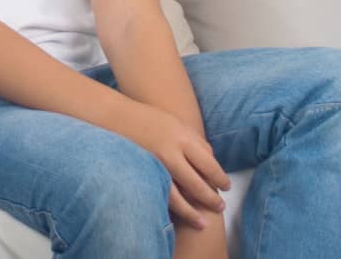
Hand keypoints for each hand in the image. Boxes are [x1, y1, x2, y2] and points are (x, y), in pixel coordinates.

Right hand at [123, 104, 229, 228]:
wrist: (114, 117)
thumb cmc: (148, 118)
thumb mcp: (176, 122)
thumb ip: (195, 140)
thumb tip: (212, 160)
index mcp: (182, 138)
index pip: (208, 164)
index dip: (220, 178)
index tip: (226, 186)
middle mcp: (170, 153)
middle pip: (197, 183)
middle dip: (210, 198)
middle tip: (220, 207)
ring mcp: (154, 167)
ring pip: (178, 197)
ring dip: (192, 212)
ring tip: (203, 223)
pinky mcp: (142, 176)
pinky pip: (159, 196)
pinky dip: (170, 208)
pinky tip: (178, 215)